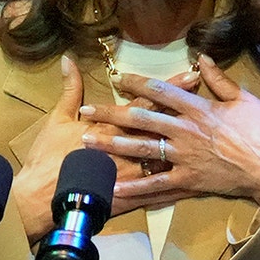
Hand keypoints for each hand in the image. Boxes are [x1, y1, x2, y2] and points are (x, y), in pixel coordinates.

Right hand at [12, 56, 200, 241]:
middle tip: (213, 99)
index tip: (191, 74)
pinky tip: (202, 182)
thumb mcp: (57, 119)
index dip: (170, 88)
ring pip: (169, 156)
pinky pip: (162, 191)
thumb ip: (69, 90)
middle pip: (164, 125)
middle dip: (188, 110)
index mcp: (111, 127)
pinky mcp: (134, 197)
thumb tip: (69, 60)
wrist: (45, 199)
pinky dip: (181, 186)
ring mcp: (134, 173)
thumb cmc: (50, 158)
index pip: (146, 102)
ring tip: (213, 136)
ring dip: (191, 146)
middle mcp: (128, 147)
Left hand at [80, 54, 259, 211]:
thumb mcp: (244, 99)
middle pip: (141, 118)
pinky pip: (156, 184)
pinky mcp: (188, 180)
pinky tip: (114, 186)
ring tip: (87, 141)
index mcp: (197, 108)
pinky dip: (135, 186)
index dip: (135, 83)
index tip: (116, 77)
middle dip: (110, 113)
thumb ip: (219, 79)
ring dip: (112, 144)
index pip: (160, 90)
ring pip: (141, 148)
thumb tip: (201, 57)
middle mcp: (185, 130)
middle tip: (86, 111)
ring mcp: (184, 156)